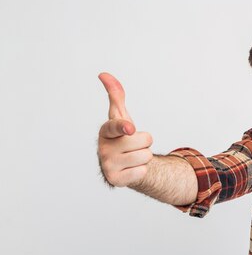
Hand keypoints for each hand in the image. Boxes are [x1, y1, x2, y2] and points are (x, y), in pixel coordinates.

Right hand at [97, 72, 152, 186]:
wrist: (124, 164)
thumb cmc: (122, 137)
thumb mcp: (121, 117)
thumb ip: (115, 95)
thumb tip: (104, 75)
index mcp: (105, 131)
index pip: (115, 126)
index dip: (124, 127)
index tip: (130, 128)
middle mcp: (103, 148)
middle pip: (142, 141)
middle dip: (145, 143)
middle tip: (134, 146)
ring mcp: (107, 165)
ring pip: (145, 156)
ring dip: (144, 157)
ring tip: (133, 157)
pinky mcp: (115, 180)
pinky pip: (142, 171)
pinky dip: (141, 170)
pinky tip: (131, 169)